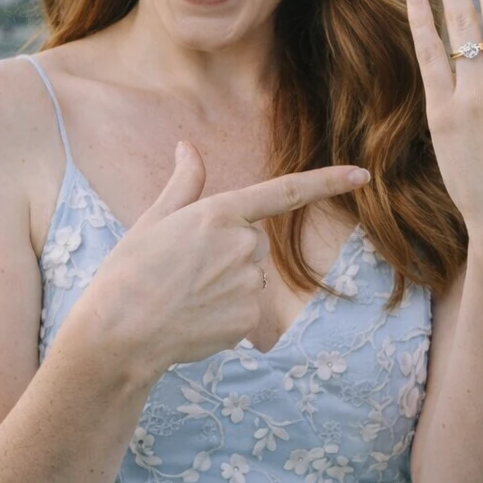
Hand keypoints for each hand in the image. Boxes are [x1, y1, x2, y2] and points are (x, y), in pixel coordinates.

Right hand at [73, 141, 370, 374]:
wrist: (118, 335)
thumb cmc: (129, 273)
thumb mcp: (154, 219)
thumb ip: (185, 183)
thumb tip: (189, 147)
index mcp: (220, 214)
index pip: (286, 192)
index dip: (328, 182)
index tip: (363, 176)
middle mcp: (243, 246)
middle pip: (255, 243)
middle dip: (229, 252)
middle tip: (184, 270)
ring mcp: (249, 285)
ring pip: (251, 277)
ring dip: (226, 284)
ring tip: (184, 296)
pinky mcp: (248, 320)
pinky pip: (246, 310)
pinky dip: (225, 314)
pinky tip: (194, 318)